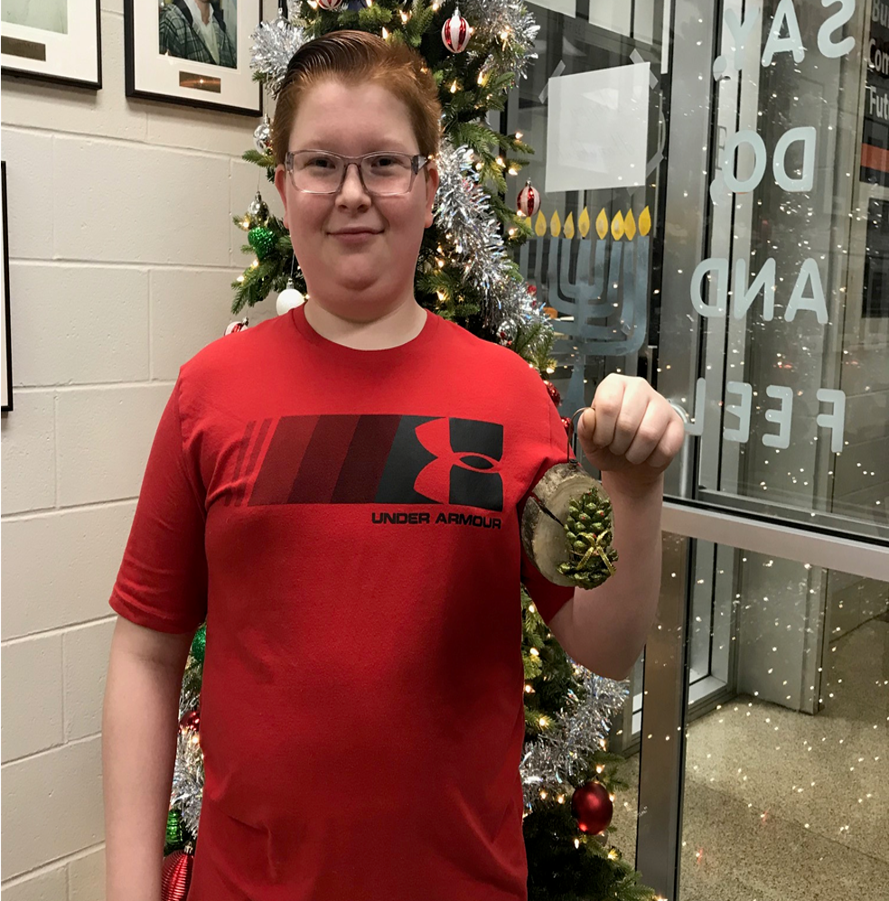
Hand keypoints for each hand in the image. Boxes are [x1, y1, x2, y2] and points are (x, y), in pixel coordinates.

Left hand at [576, 374, 684, 491]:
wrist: (629, 463)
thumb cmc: (608, 447)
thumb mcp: (590, 441)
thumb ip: (585, 429)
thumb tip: (588, 417)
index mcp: (614, 385)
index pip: (607, 404)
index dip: (602, 430)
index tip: (601, 439)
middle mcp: (638, 388)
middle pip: (627, 422)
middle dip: (618, 444)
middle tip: (617, 447)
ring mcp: (661, 403)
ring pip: (648, 434)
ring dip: (635, 453)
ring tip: (631, 451)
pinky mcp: (676, 423)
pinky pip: (666, 447)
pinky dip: (652, 459)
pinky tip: (647, 454)